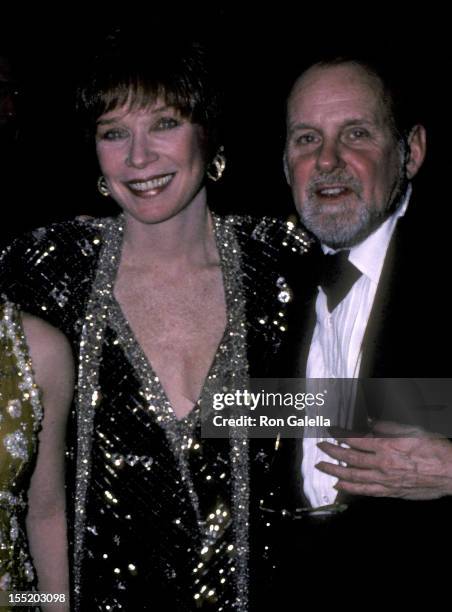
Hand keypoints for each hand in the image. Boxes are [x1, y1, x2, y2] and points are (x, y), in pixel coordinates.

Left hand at [315, 421, 451, 499]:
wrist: (451, 472)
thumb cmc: (434, 449)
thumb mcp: (411, 429)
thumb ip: (387, 426)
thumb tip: (369, 421)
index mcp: (386, 445)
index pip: (355, 439)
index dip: (340, 434)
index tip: (329, 430)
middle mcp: (382, 463)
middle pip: (350, 457)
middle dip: (332, 451)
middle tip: (320, 447)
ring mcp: (385, 479)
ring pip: (353, 476)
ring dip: (334, 471)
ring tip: (321, 467)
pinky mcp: (390, 491)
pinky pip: (365, 490)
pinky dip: (350, 488)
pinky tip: (339, 486)